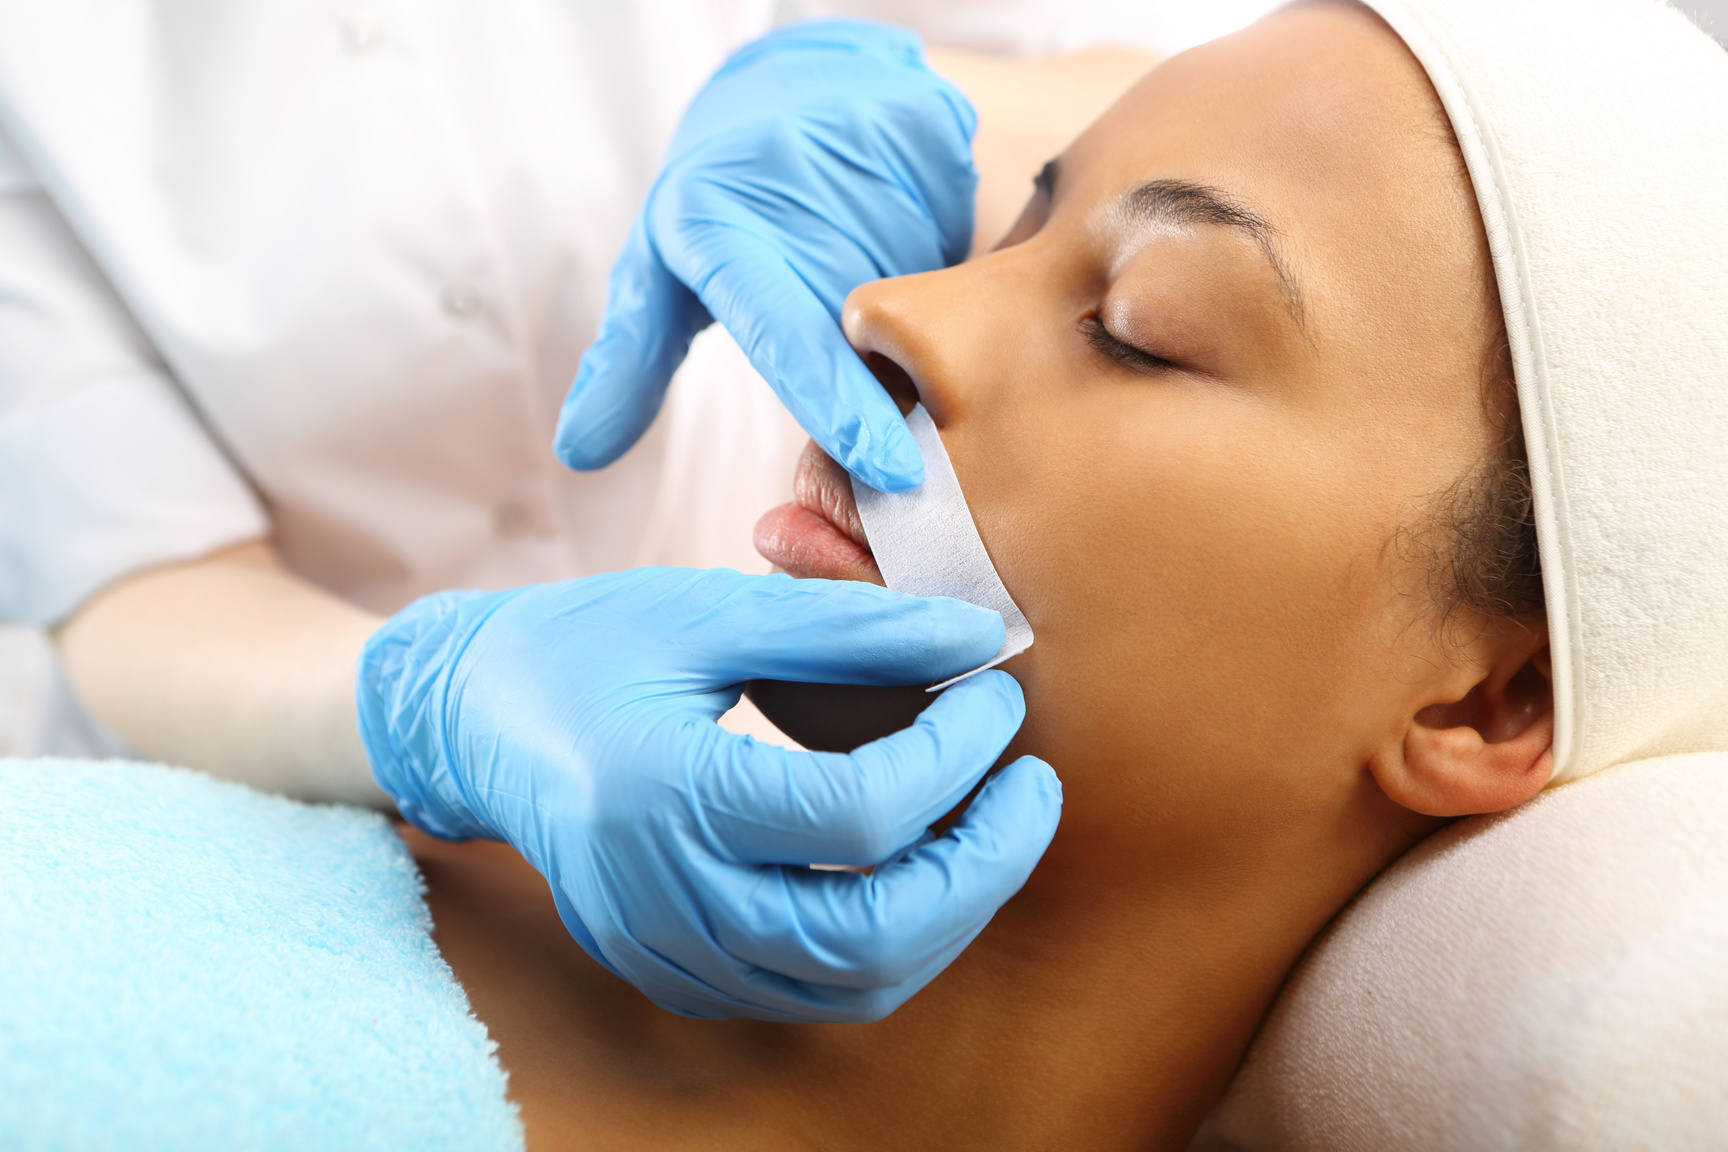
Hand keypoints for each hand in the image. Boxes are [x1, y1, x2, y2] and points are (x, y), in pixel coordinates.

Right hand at [357, 567, 1060, 1020]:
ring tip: (989, 826)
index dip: (956, 755)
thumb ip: (847, 627)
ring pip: (853, 984)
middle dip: (984, 865)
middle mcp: (663, 898)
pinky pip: (811, 992)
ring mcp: (666, 950)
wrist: (474, 720)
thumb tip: (976, 636)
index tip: (994, 699)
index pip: (860, 815)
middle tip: (1031, 787)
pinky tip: (916, 866)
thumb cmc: (586, 646)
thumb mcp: (708, 611)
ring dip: (950, 912)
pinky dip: (889, 941)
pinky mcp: (675, 971)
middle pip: (871, 934)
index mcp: (662, 793)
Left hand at [555, 20, 976, 493]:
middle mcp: (792, 184)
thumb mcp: (659, 273)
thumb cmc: (718, 205)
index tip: (889, 468)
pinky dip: (947, 267)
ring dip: (916, 323)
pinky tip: (910, 242)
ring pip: (928, 293)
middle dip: (881, 371)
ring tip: (873, 281)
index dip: (836, 402)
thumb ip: (627, 361)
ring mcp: (870, 149)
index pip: (786, 334)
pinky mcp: (932, 126)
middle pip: (870, 330)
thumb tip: (579, 450)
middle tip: (858, 350)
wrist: (788, 87)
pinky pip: (963, 241)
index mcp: (716, 229)